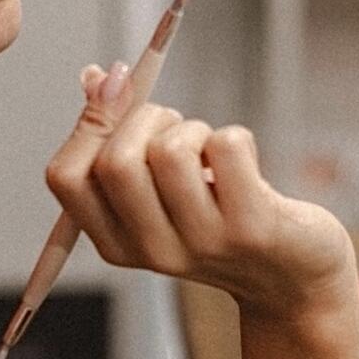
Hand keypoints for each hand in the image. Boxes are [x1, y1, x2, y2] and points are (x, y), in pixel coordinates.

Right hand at [46, 63, 356, 322]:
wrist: (292, 280)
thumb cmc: (220, 219)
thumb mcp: (160, 192)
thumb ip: (118, 138)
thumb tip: (94, 78)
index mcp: (116, 242)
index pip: (66, 177)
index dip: (88, 123)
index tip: (117, 92)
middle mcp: (152, 250)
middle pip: (115, 161)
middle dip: (145, 118)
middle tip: (175, 127)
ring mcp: (202, 242)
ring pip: (170, 151)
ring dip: (192, 128)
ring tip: (209, 150)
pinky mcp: (251, 228)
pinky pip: (225, 146)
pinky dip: (235, 137)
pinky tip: (243, 164)